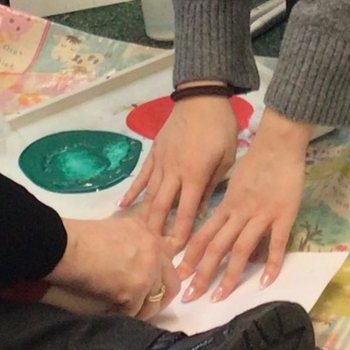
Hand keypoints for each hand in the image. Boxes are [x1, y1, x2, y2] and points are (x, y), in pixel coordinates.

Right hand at [47, 214, 178, 319]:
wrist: (67, 247)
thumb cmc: (83, 238)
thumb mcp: (118, 229)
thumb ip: (135, 243)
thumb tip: (138, 264)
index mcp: (149, 233)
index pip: (168, 261)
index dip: (159, 278)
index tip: (150, 288)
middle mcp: (154, 250)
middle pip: (172, 282)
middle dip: (160, 299)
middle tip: (146, 308)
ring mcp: (147, 270)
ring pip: (155, 302)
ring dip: (141, 310)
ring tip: (126, 312)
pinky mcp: (135, 290)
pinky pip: (135, 312)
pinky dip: (124, 315)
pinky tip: (112, 312)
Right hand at [119, 95, 238, 250]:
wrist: (202, 96)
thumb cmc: (221, 127)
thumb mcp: (226, 158)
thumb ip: (212, 185)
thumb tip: (202, 211)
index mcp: (194, 174)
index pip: (185, 210)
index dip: (180, 233)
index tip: (176, 252)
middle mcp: (173, 171)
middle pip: (161, 206)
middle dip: (157, 230)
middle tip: (153, 251)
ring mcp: (160, 161)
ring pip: (149, 193)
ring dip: (144, 215)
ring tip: (139, 236)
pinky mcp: (154, 152)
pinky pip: (141, 175)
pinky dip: (132, 191)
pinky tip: (122, 205)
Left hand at [177, 109, 310, 301]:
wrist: (278, 143)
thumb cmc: (256, 160)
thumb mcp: (234, 181)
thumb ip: (228, 205)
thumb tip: (221, 228)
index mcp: (226, 206)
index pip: (202, 235)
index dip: (189, 257)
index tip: (178, 276)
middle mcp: (239, 214)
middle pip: (216, 248)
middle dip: (201, 274)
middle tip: (188, 297)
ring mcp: (261, 216)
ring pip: (240, 250)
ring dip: (228, 276)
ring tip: (218, 298)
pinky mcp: (284, 216)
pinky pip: (277, 244)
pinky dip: (271, 264)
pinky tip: (266, 283)